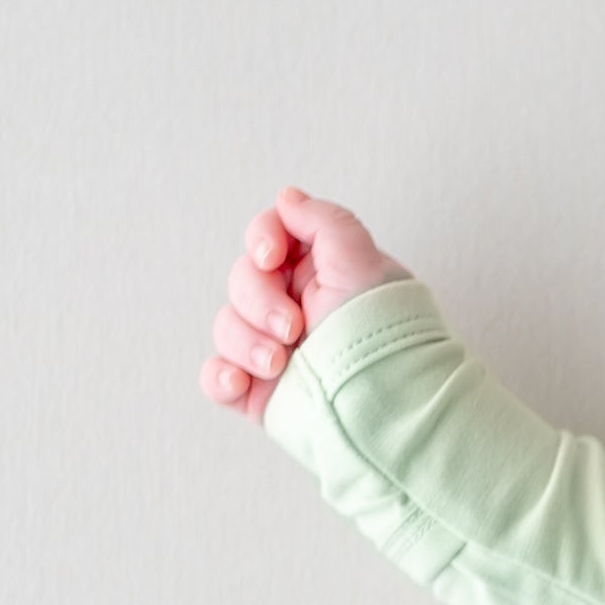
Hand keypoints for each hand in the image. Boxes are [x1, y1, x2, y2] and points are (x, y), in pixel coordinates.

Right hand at [203, 187, 407, 419]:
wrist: (388, 406)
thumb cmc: (382, 332)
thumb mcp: (361, 262)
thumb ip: (324, 222)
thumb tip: (287, 198)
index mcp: (318, 273)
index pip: (269, 238)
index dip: (263, 240)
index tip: (272, 258)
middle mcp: (292, 307)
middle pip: (242, 281)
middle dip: (259, 302)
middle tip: (293, 328)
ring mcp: (273, 348)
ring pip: (227, 327)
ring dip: (245, 343)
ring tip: (280, 365)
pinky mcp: (260, 390)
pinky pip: (216, 377)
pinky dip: (220, 377)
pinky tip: (239, 382)